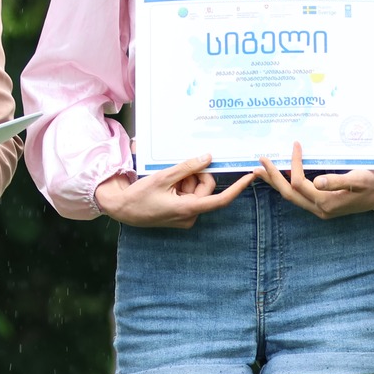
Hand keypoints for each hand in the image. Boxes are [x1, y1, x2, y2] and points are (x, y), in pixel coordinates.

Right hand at [93, 155, 253, 228]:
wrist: (122, 209)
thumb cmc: (140, 195)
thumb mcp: (163, 177)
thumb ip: (187, 167)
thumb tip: (208, 157)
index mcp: (188, 209)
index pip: (220, 199)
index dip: (238, 188)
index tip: (251, 177)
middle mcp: (191, 215)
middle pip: (206, 188)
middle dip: (194, 175)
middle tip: (176, 173)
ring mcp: (186, 216)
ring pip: (197, 190)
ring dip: (185, 180)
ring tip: (166, 182)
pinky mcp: (181, 214)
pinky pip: (190, 195)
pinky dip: (181, 186)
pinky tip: (166, 186)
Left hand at [257, 143, 373, 219]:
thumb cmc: (372, 182)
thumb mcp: (359, 179)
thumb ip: (337, 181)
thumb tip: (316, 181)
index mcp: (327, 202)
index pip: (300, 183)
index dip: (294, 164)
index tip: (296, 144)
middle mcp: (319, 209)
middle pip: (288, 193)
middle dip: (272, 177)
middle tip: (258, 163)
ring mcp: (319, 209)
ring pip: (291, 196)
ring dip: (276, 183)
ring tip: (261, 170)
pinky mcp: (321, 206)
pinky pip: (298, 196)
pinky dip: (286, 185)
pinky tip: (280, 176)